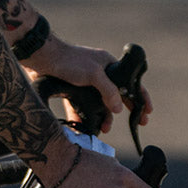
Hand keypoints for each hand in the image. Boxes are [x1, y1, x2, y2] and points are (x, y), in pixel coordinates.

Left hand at [22, 35, 152, 133]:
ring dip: (104, 116)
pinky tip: (88, 126)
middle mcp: (98, 72)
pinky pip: (83, 105)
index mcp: (107, 64)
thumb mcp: (93, 74)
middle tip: (137, 125)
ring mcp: (85, 81)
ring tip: (105, 129)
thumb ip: (109, 91)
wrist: (40, 58)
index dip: (141, 96)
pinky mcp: (72, 88)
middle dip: (124, 110)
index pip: (130, 81)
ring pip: (100, 102)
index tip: (147, 111)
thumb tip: (118, 108)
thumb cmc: (68, 61)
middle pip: (116, 94)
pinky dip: (86, 115)